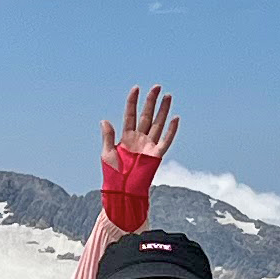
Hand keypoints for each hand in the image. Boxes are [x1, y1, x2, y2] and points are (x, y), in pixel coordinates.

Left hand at [98, 86, 176, 229]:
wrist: (122, 191)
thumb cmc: (112, 175)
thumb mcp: (107, 154)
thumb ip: (108, 137)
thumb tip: (104, 120)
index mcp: (126, 137)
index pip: (131, 115)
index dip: (133, 102)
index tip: (136, 88)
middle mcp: (139, 139)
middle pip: (147, 115)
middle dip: (151, 101)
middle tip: (156, 86)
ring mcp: (149, 146)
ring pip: (158, 124)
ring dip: (163, 110)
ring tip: (168, 96)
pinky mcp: (156, 155)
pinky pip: (166, 141)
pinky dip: (171, 130)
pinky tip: (175, 119)